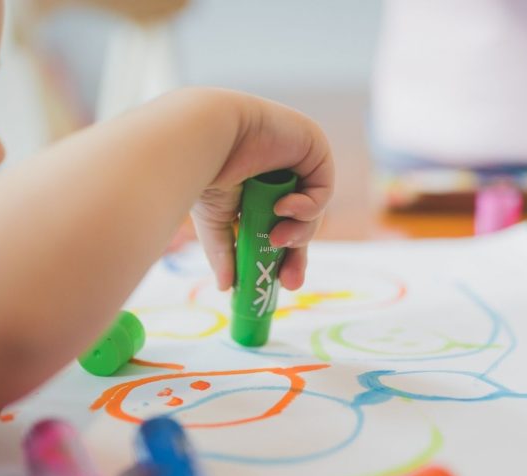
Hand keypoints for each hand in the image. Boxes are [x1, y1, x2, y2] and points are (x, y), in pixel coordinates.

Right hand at [189, 92, 333, 291]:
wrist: (207, 136)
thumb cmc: (204, 170)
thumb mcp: (215, 222)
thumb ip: (225, 252)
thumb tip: (226, 287)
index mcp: (257, 189)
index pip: (279, 227)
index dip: (283, 256)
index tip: (280, 284)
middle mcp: (279, 174)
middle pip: (301, 223)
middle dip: (297, 254)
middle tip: (289, 281)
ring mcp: (298, 160)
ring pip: (312, 212)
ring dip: (300, 232)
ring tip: (278, 238)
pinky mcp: (314, 148)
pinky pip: (322, 190)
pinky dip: (308, 206)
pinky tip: (286, 207)